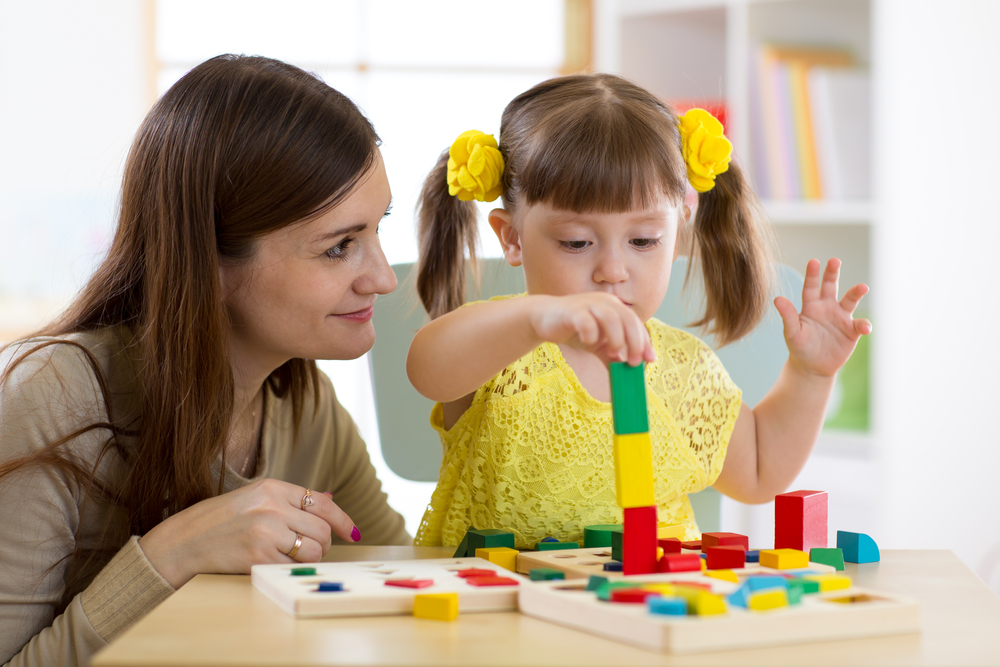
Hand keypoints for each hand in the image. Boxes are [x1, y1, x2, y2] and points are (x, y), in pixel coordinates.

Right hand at [138, 479, 358, 587]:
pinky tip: (274, 563)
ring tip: (291, 556)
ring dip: (309, 558)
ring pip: (314, 551)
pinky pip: (293, 566)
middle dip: (323, 544)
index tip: (352, 532)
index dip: (343, 520)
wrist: (183, 541)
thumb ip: (291, 500)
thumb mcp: (255, 498)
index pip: (323, 503)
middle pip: (322, 530)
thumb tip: (330, 500)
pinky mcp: (258, 557)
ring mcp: (266, 532)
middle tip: (310, 549)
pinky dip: (289, 568)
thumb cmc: (220, 520)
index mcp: (272, 487)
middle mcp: (272, 507)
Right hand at [529, 292, 655, 366]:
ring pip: (611, 318)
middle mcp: (604, 302)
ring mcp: (588, 304)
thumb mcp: (597, 344)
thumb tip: (628, 373)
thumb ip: (612, 356)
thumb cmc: (575, 330)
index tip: (649, 360)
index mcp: (614, 307)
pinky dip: (591, 334)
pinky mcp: (572, 312)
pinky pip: (586, 321)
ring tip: (611, 353)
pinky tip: (588, 342)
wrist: (544, 319)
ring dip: (616, 338)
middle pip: (628, 319)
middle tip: (633, 362)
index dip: (644, 342)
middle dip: (634, 342)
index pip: (636, 323)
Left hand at [774, 258, 870, 377]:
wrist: (812, 367)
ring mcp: (841, 317)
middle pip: (831, 286)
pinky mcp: (852, 330)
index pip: (811, 287)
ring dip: (856, 292)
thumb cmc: (800, 347)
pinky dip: (864, 325)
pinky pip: (860, 325)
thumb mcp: (792, 332)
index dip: (812, 275)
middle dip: (833, 273)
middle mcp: (827, 307)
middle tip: (835, 260)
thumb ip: (787, 316)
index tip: (813, 261)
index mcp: (811, 306)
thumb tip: (777, 298)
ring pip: (850, 300)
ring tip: (863, 287)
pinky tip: (864, 328)